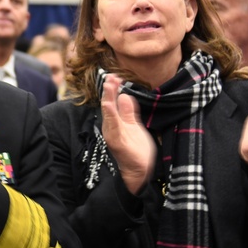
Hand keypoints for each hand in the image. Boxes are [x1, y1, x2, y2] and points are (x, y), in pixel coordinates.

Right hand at [100, 75, 154, 193]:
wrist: (139, 171)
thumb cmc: (136, 150)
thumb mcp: (134, 126)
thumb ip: (128, 112)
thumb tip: (125, 95)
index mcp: (116, 122)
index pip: (113, 102)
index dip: (113, 89)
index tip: (115, 76)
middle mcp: (112, 127)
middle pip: (108, 105)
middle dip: (109, 91)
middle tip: (110, 76)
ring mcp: (114, 134)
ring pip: (109, 114)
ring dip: (108, 99)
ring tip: (108, 86)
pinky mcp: (118, 142)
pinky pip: (113, 126)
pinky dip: (111, 115)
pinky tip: (109, 104)